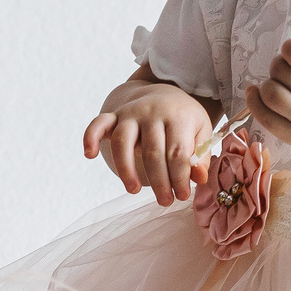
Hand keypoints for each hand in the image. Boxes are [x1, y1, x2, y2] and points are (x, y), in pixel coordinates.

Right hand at [82, 82, 212, 206]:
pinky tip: (89, 154)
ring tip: (134, 190)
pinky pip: (99, 124)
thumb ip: (200, 156)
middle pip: (152, 151)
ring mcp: (131, 113)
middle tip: (164, 201)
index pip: (178, 152)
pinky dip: (90, 137)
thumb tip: (199, 179)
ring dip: (126, 169)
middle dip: (159, 181)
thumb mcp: (201, 131)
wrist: (163, 89)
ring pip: (123, 142)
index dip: (180, 177)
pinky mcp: (114, 114)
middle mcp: (152, 112)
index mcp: (178, 117)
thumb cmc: (184, 118)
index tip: (182, 196)